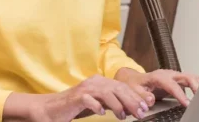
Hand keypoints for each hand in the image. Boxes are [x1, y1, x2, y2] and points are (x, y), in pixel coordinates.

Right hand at [4, 75, 149, 120]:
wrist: (51, 108)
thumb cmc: (76, 107)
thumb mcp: (98, 104)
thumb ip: (113, 104)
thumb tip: (132, 109)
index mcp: (101, 82)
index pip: (123, 87)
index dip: (136, 96)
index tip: (147, 106)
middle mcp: (95, 82)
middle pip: (118, 89)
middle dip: (132, 101)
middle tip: (141, 113)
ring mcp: (85, 89)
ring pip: (106, 93)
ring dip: (118, 105)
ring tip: (124, 116)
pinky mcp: (75, 97)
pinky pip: (89, 100)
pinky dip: (97, 106)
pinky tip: (102, 114)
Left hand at [115, 68, 198, 107]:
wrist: (135, 79)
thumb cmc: (136, 85)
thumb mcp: (134, 90)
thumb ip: (142, 95)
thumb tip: (151, 100)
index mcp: (159, 77)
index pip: (172, 85)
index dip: (180, 94)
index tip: (187, 103)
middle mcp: (169, 74)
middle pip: (187, 77)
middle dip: (196, 87)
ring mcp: (175, 76)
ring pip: (191, 77)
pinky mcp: (178, 79)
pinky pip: (191, 80)